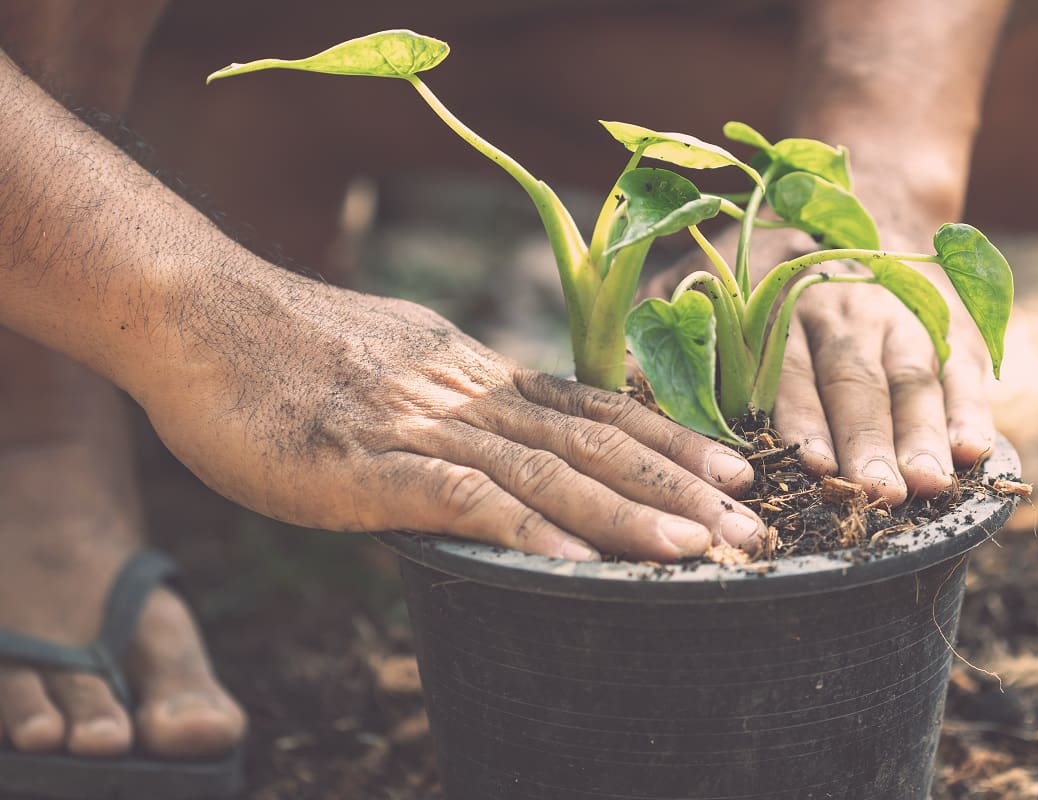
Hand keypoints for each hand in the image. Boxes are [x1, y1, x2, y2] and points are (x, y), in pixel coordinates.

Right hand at [135, 268, 765, 561]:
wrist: (196, 314)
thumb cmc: (283, 351)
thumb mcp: (391, 364)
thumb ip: (449, 405)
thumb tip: (490, 445)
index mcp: (476, 373)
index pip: (595, 408)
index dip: (670, 441)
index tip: (734, 472)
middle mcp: (469, 394)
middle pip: (596, 442)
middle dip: (681, 488)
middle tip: (754, 529)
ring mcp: (423, 426)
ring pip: (549, 470)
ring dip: (629, 514)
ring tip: (700, 552)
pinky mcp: (369, 464)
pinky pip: (466, 499)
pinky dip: (530, 530)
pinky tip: (579, 565)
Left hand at [646, 223, 995, 504]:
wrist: (858, 202)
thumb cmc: (756, 276)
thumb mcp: (698, 283)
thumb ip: (661, 334)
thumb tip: (611, 387)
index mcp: (776, 304)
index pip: (787, 367)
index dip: (799, 415)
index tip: (806, 461)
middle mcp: (843, 310)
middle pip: (856, 381)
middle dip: (868, 440)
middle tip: (878, 493)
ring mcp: (902, 319)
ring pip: (913, 380)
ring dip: (923, 436)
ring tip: (931, 486)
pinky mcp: (949, 330)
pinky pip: (964, 371)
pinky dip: (973, 411)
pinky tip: (982, 454)